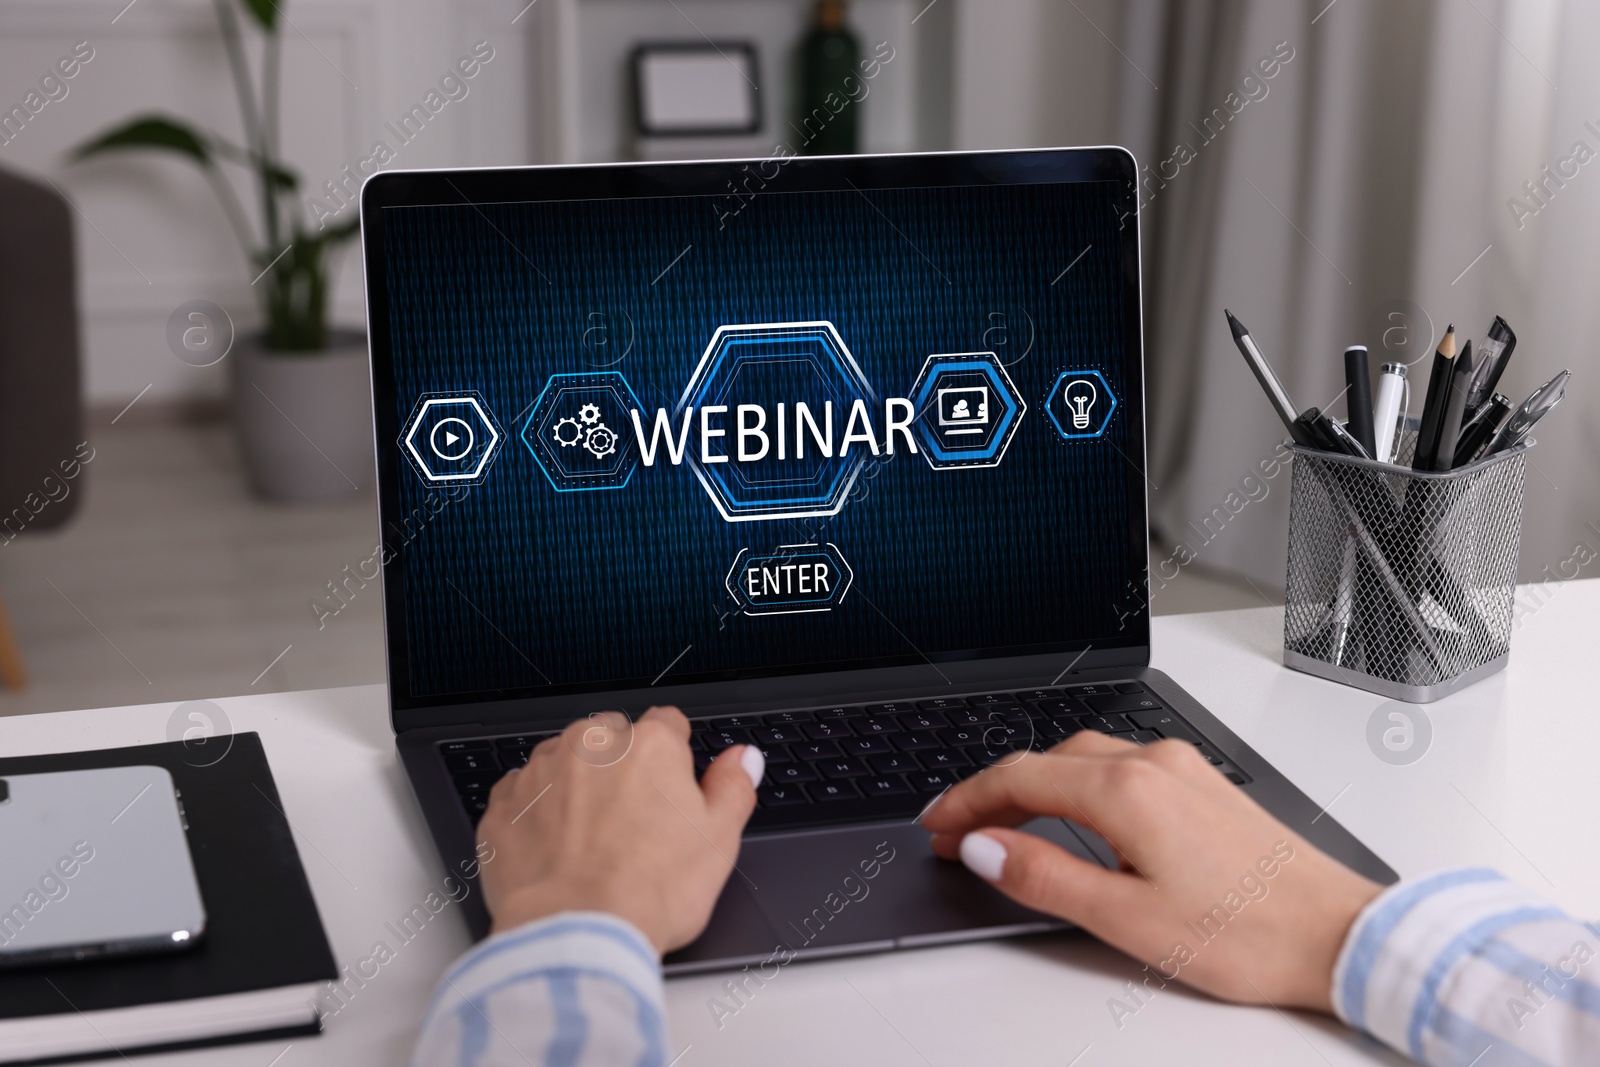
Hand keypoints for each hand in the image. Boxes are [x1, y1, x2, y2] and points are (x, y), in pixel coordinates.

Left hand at [476, 706, 762, 954]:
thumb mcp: (719, 841)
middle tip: (633, 825)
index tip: (671, 791)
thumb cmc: (649, 892)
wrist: (577, 934)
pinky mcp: (503, 807)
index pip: (668, 725)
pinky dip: (535, 814)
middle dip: (621, 770)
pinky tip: (554, 850)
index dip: (674, 760)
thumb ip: (732, 787)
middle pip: (612, 739)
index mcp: (650, 746)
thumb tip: (743, 759)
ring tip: (591, 843)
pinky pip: (522, 795)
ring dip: (576, 788)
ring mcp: (541, 772)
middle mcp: (591, 745)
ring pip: (564, 762)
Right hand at [921, 731, 1381, 1011]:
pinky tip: (1077, 815)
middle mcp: (1153, 764)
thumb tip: (983, 847)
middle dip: (995, 792)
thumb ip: (1045, 877)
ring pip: (1085, 759)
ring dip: (1036, 785)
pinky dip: (1078, 785)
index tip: (934, 825)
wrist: (1338, 933)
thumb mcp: (1126, 919)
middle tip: (958, 831)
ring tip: (1006, 825)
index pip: (1019, 779)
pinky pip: (1121, 766)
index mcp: (1126, 792)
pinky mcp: (1205, 785)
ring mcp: (1183, 769)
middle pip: (1048, 762)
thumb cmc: (1246, 934)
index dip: (966, 802)